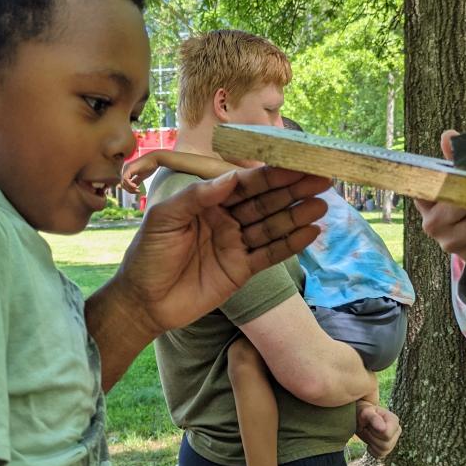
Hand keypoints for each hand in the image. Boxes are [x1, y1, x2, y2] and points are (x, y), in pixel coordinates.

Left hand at [112, 165, 329, 337]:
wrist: (142, 302)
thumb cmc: (147, 256)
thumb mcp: (164, 219)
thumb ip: (196, 196)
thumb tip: (230, 177)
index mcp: (207, 201)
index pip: (244, 183)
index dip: (270, 173)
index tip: (297, 163)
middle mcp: (225, 219)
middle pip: (264, 201)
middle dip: (292, 190)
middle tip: (322, 179)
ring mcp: (235, 245)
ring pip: (271, 226)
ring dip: (296, 216)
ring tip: (321, 204)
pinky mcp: (241, 271)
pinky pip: (269, 254)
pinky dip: (290, 244)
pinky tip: (311, 233)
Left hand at [120, 151, 161, 193]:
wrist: (155, 159)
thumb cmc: (149, 166)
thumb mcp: (141, 176)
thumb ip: (136, 181)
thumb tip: (133, 187)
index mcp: (128, 170)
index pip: (124, 182)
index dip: (129, 189)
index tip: (137, 190)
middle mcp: (126, 169)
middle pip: (123, 183)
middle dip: (129, 190)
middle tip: (137, 191)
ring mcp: (127, 168)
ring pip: (123, 182)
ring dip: (130, 188)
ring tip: (137, 189)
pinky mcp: (129, 168)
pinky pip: (125, 179)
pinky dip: (129, 184)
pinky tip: (136, 186)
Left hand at [355, 401, 400, 458]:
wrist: (360, 419)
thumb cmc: (363, 414)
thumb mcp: (365, 413)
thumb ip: (373, 418)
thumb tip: (383, 429)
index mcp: (394, 421)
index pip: (387, 435)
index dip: (375, 432)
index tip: (368, 425)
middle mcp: (397, 431)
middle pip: (386, 445)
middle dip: (372, 438)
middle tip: (366, 429)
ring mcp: (394, 440)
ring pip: (383, 451)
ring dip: (371, 444)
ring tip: (368, 434)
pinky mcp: (388, 448)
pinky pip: (380, 455)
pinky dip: (372, 450)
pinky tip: (369, 442)